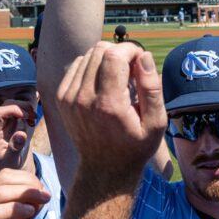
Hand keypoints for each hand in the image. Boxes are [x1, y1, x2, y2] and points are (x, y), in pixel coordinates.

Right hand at [0, 168, 50, 218]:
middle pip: (3, 179)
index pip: (4, 177)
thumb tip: (38, 200)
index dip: (26, 180)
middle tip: (45, 195)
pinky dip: (15, 209)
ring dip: (26, 193)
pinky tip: (30, 213)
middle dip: (29, 184)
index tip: (43, 192)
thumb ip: (20, 215)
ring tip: (42, 201)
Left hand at [55, 41, 165, 186]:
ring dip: (105, 59)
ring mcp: (69, 98)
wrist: (104, 169)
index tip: (140, 61)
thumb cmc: (135, 147)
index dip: (131, 50)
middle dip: (119, 52)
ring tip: (118, 77)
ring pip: (87, 55)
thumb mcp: (156, 123)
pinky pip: (77, 66)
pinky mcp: (62, 98)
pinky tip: (103, 82)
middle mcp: (84, 98)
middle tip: (131, 70)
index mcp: (109, 104)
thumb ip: (152, 87)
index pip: (114, 55)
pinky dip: (92, 66)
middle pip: (99, 51)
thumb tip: (144, 56)